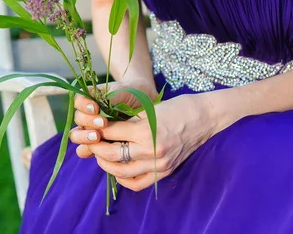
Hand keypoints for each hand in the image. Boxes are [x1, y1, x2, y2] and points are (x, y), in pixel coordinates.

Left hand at [70, 92, 215, 191]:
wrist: (204, 118)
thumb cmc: (176, 108)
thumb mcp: (148, 109)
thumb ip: (126, 121)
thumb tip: (102, 128)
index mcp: (145, 130)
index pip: (110, 132)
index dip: (96, 129)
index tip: (88, 126)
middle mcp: (151, 150)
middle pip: (111, 153)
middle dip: (95, 147)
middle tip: (89, 141)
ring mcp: (158, 164)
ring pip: (121, 171)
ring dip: (105, 164)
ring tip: (100, 154)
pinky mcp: (164, 172)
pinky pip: (137, 183)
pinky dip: (123, 179)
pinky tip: (117, 170)